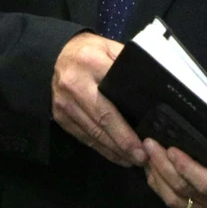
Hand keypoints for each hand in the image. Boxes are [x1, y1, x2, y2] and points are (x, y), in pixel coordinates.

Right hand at [51, 32, 146, 167]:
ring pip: (92, 132)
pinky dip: (100, 148)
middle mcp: (74, 85)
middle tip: (141, 157)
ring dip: (113, 150)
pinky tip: (115, 155)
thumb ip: (125, 63)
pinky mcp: (60, 117)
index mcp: (90, 63)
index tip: (144, 137)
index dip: (127, 122)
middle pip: (102, 119)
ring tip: (133, 160)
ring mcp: (65, 104)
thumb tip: (150, 83)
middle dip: (123, 141)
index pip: (112, 96)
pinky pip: (83, 136)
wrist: (56, 55)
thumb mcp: (109, 47)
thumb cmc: (89, 51)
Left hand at [143, 129, 206, 207]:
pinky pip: (175, 201)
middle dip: (163, 166)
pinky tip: (151, 168)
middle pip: (186, 189)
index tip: (171, 149)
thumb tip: (201, 114)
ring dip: (157, 176)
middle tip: (149, 143)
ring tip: (146, 153)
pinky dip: (159, 185)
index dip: (187, 168)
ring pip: (175, 199)